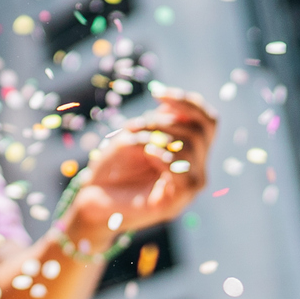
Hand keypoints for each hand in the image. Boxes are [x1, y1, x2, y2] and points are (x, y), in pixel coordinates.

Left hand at [68, 88, 216, 236]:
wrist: (92, 199)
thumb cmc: (111, 167)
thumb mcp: (133, 136)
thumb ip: (157, 123)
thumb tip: (172, 109)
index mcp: (190, 151)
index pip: (208, 121)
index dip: (189, 103)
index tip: (158, 94)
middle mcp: (195, 169)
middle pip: (200, 130)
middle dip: (165, 121)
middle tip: (135, 127)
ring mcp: (188, 188)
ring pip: (191, 147)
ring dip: (159, 135)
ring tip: (134, 142)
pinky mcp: (174, 204)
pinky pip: (184, 174)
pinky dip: (165, 157)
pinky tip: (148, 153)